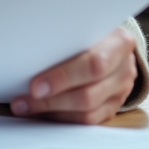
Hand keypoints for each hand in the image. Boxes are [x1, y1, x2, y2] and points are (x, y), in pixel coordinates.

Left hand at [10, 28, 137, 124]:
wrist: (115, 43)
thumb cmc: (92, 32)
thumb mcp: (85, 27)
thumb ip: (66, 39)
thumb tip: (28, 54)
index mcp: (120, 42)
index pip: (94, 64)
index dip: (63, 77)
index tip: (35, 85)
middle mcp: (124, 69)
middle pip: (88, 94)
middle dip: (51, 100)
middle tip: (25, 100)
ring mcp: (121, 91)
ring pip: (87, 112)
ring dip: (52, 111)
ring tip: (25, 106)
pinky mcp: (113, 108)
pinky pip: (87, 121)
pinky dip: (62, 118)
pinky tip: (42, 112)